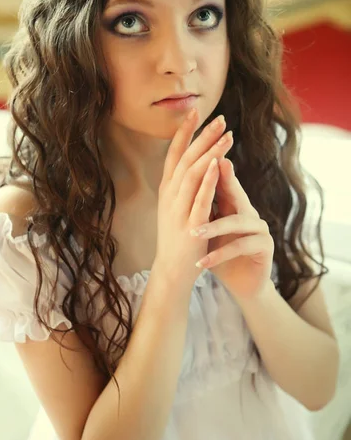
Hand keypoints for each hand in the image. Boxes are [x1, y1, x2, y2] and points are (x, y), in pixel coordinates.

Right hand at [153, 109, 232, 290]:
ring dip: (209, 152)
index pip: (174, 153)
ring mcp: (178, 209)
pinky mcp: (190, 224)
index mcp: (167, 189)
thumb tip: (196, 159)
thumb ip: (184, 183)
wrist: (173, 270)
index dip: (184, 132)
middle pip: (186, 158)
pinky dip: (207, 180)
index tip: (195, 111)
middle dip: (202, 136)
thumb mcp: (176, 205)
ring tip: (226, 135)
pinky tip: (217, 164)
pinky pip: (199, 198)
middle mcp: (170, 195)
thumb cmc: (179, 236)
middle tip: (220, 118)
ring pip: (193, 173)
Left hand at [189, 155, 273, 302]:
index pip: (223, 184)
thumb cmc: (220, 255)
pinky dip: (221, 254)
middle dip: (225, 181)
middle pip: (237, 193)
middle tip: (213, 169)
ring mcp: (259, 228)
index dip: (213, 169)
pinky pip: (242, 246)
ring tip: (194, 233)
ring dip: (214, 228)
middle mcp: (249, 212)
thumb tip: (175, 187)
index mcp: (234, 206)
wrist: (240, 283)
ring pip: (238, 221)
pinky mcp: (264, 246)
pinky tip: (203, 262)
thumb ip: (199, 210)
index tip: (199, 156)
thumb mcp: (207, 231)